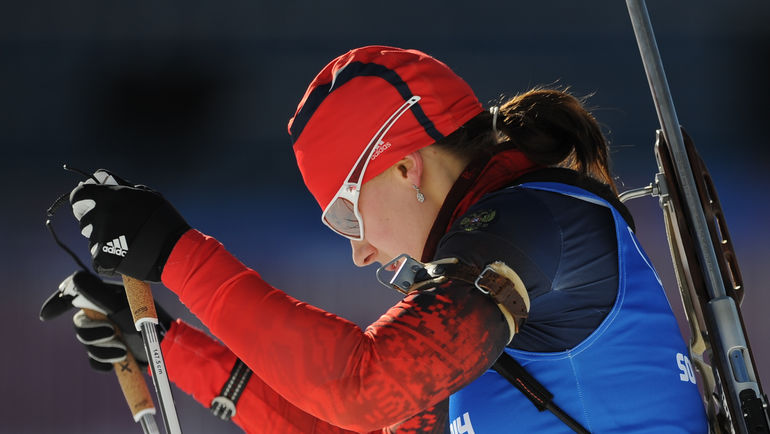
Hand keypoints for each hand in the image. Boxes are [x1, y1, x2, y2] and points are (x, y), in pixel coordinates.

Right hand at [40, 271, 172, 370]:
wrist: (168, 348)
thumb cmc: (148, 323)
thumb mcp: (123, 306)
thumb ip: (97, 294)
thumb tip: (74, 280)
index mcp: (105, 297)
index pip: (75, 295)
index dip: (58, 302)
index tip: (47, 315)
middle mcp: (104, 314)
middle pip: (79, 323)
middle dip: (91, 332)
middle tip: (110, 332)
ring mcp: (107, 333)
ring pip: (87, 343)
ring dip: (102, 348)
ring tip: (122, 349)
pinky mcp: (111, 352)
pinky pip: (95, 360)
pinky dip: (104, 361)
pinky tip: (119, 359)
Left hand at [69, 170, 189, 281]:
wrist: (174, 251)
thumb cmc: (164, 220)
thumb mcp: (147, 195)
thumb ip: (122, 187)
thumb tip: (103, 181)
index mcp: (109, 197)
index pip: (79, 194)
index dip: (82, 198)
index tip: (88, 203)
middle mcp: (100, 216)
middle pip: (83, 217)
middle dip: (94, 219)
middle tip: (114, 224)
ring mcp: (99, 238)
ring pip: (92, 237)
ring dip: (103, 237)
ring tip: (125, 240)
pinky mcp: (101, 257)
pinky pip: (98, 254)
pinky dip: (109, 254)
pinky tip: (126, 252)